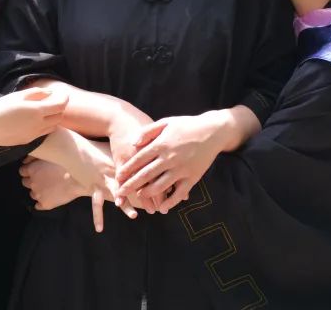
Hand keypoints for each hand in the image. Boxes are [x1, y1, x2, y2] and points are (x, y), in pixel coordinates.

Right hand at [0, 87, 67, 148]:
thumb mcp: (17, 96)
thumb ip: (36, 93)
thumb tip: (50, 93)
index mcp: (37, 111)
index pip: (60, 105)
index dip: (64, 98)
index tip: (62, 94)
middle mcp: (39, 125)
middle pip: (59, 117)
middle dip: (59, 108)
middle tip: (52, 101)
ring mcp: (34, 135)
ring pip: (52, 127)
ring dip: (53, 118)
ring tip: (44, 111)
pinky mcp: (28, 142)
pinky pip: (43, 133)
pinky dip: (44, 126)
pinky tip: (34, 121)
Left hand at [19, 157, 86, 210]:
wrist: (78, 179)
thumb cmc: (66, 163)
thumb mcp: (48, 154)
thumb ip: (33, 157)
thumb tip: (25, 161)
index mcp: (32, 170)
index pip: (22, 171)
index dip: (29, 170)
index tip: (36, 170)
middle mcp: (32, 182)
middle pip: (25, 182)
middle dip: (32, 180)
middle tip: (43, 178)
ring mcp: (38, 194)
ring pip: (32, 194)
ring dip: (38, 191)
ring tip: (48, 188)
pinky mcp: (45, 204)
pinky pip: (38, 206)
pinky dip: (41, 202)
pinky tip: (49, 198)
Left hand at [115, 112, 230, 213]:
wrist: (213, 131)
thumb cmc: (187, 125)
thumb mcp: (166, 122)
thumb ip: (147, 132)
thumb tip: (132, 143)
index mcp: (161, 144)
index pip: (139, 160)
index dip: (127, 170)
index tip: (118, 177)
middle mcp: (170, 158)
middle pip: (146, 175)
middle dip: (131, 185)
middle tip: (120, 193)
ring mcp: (181, 169)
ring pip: (160, 186)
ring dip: (148, 194)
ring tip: (139, 198)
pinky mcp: (193, 177)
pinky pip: (179, 193)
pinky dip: (171, 202)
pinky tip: (163, 207)